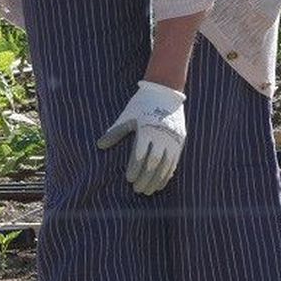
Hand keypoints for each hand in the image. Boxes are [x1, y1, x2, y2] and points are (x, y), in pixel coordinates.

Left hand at [96, 81, 186, 195]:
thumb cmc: (142, 103)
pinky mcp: (180, 139)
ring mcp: (173, 137)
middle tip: (138, 190)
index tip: (129, 179)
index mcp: (146, 129)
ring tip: (149, 190)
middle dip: (145, 178)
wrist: (165, 90)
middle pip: (153, 163)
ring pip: (166, 164)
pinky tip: (162, 182)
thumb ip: (115, 132)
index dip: (134, 169)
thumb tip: (100, 145)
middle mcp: (161, 134)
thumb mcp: (127, 116)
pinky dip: (168, 173)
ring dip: (157, 180)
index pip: (140, 154)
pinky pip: (175, 160)